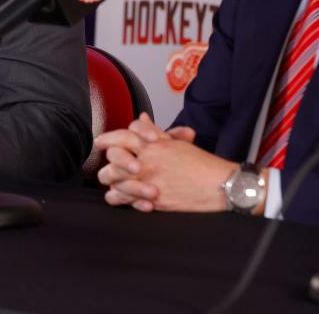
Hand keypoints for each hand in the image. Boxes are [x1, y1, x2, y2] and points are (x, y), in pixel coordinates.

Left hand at [95, 113, 226, 211]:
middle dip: (107, 160)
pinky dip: (119, 198)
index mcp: (155, 144)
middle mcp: (149, 160)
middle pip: (114, 156)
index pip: (124, 135)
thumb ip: (155, 131)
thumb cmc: (201, 164)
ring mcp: (149, 180)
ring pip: (116, 179)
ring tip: (111, 182)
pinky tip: (119, 196)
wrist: (219, 184)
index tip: (100, 141)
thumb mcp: (176, 143)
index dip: (108, 138)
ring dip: (111, 180)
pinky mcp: (153, 199)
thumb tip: (141, 119)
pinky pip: (125, 199)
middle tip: (104, 163)